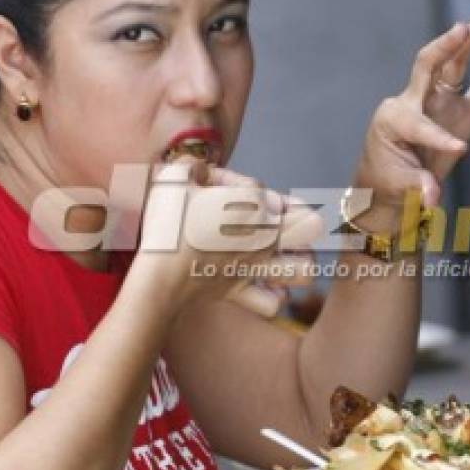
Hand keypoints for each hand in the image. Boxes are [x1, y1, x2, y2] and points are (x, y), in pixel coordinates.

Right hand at [136, 157, 319, 318]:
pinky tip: (258, 282)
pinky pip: (274, 303)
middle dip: (298, 217)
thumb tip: (204, 172)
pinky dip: (270, 295)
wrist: (156, 277)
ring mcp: (258, 268)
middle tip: (272, 218)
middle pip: (313, 225)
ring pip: (306, 268)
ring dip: (297, 260)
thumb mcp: (174, 177)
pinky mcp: (243, 292)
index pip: (255, 185)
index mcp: (252, 206)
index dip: (227, 180)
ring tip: (278, 253)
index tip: (205, 187)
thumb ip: (194, 166)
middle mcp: (265, 238)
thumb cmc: (166, 224)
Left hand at [352, 17, 469, 221]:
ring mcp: (439, 102)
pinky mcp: (461, 110)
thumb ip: (419, 188)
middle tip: (461, 29)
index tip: (458, 149)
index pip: (418, 122)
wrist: (390, 184)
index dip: (437, 135)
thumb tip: (433, 198)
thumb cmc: (388, 182)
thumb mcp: (399, 187)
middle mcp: (414, 101)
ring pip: (455, 65)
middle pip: (428, 65)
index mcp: (393, 119)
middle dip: (444, 48)